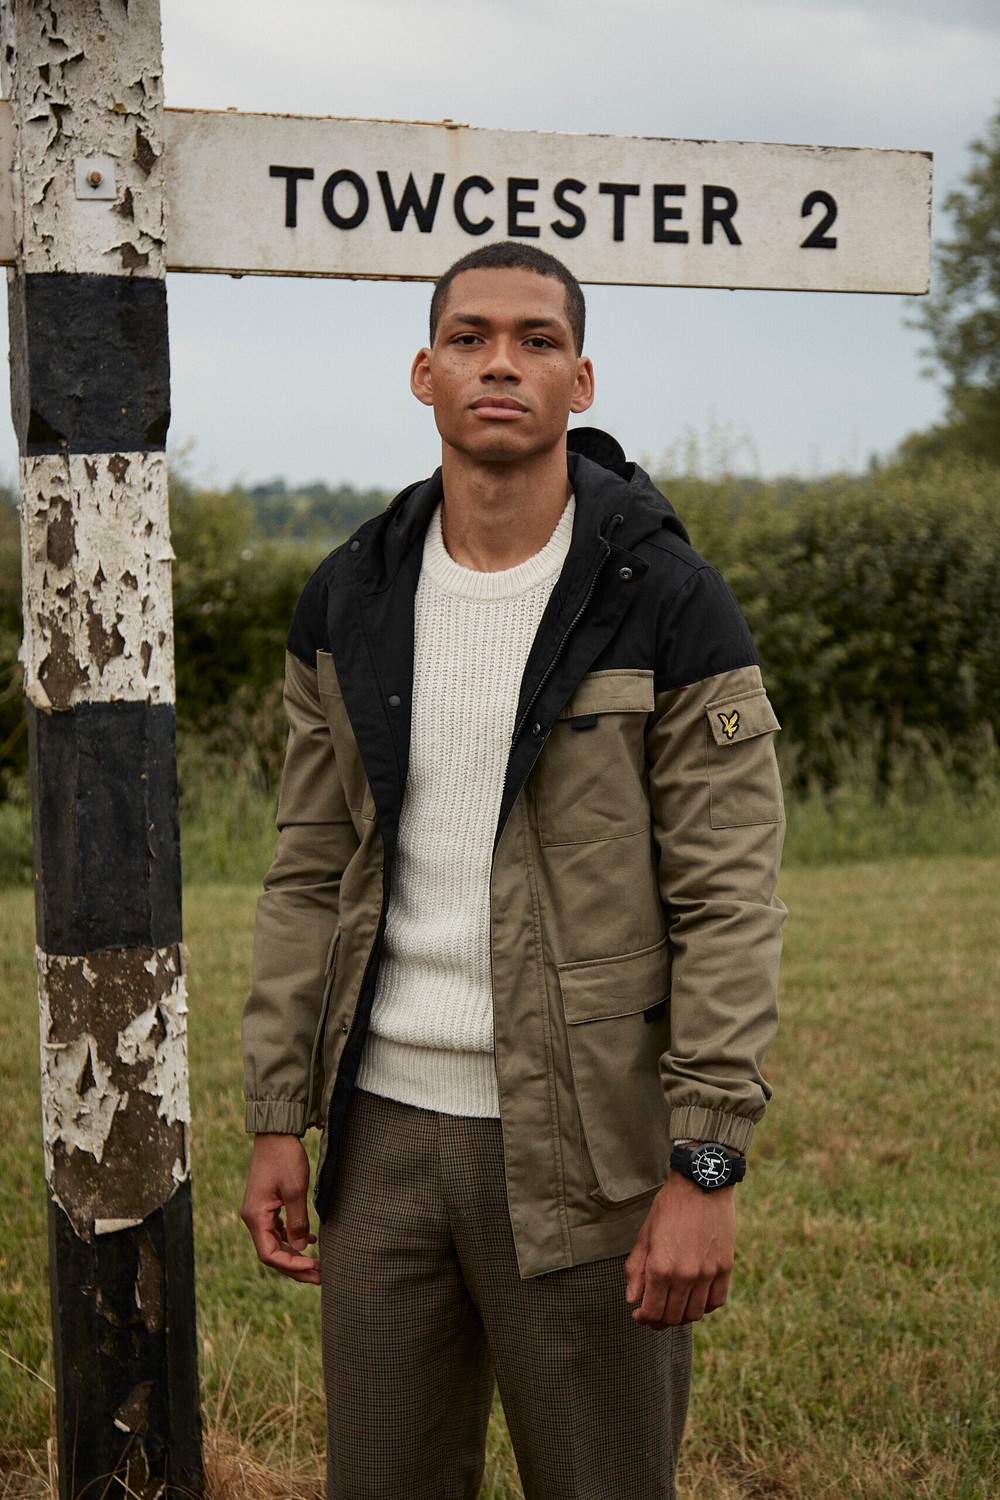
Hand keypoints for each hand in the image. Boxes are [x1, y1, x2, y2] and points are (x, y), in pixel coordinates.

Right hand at [241, 1133, 320, 1284]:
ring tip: (319, 1264)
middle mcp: (254, 1218)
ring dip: (295, 1256)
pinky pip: (277, 1230)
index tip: (314, 1267)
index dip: (292, 1265)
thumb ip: (297, 1221)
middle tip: (321, 1276)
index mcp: (256, 1217)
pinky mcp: (267, 1205)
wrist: (276, 1133)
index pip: (270, 1255)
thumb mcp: (295, 1190)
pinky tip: (310, 1240)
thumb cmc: (285, 1157)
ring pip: (276, 1243)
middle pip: (272, 1254)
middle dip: (296, 1267)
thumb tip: (298, 1249)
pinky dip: (292, 1239)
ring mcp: (259, 1212)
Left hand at [624, 1172, 734, 1326]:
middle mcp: (685, 1275)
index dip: (644, 1319)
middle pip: (673, 1317)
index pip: (652, 1312)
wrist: (702, 1184)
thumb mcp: (645, 1234)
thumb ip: (636, 1269)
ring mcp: (708, 1273)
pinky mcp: (725, 1267)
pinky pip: (716, 1301)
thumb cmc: (669, 1206)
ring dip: (682, 1316)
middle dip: (660, 1320)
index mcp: (660, 1267)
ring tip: (674, 1306)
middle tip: (654, 1313)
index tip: (639, 1314)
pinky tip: (695, 1298)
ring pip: (695, 1313)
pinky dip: (705, 1306)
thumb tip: (631, 1299)